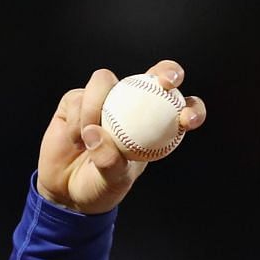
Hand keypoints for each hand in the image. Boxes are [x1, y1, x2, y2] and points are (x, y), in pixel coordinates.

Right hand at [36, 59, 205, 214]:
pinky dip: (75, 120)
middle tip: (164, 83)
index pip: (181, 110)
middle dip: (166, 71)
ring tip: (86, 140)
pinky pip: (77, 97)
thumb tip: (95, 133)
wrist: (67, 188)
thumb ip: (109, 160)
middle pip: (156, 75)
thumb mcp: (112, 180)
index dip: (192, 108)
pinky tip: (75, 140)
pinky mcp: (77, 98)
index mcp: (154, 127)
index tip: (187, 120)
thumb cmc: (100, 185)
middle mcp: (132, 105)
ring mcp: (104, 98)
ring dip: (94, 108)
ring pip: (105, 81)